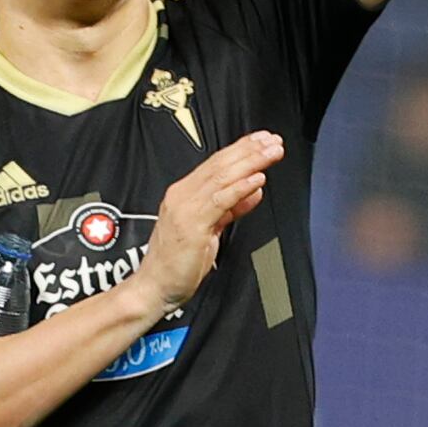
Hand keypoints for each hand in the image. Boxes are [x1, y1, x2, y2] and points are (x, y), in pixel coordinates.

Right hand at [131, 129, 285, 313]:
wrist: (154, 287)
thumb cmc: (177, 264)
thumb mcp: (210, 230)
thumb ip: (231, 208)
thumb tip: (254, 189)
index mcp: (184, 194)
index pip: (215, 164)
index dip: (241, 149)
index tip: (262, 140)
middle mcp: (182, 195)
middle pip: (220, 165)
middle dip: (250, 150)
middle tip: (272, 140)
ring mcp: (185, 208)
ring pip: (222, 177)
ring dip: (250, 162)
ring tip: (271, 152)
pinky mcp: (191, 224)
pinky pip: (220, 200)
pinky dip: (240, 187)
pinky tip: (257, 178)